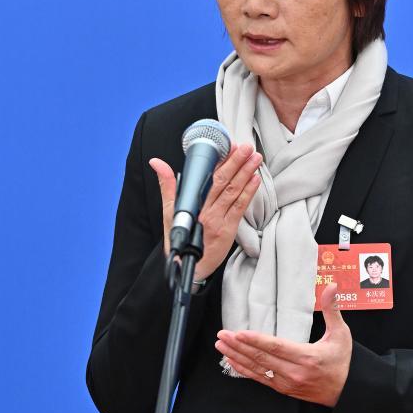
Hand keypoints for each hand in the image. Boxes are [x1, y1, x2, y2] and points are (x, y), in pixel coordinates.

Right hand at [149, 143, 262, 279]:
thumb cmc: (180, 237)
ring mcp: (218, 220)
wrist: (188, 266)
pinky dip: (248, 192)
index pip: (209, 178)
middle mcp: (206, 211)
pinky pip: (239, 207)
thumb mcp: (169, 211)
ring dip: (245, 173)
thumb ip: (167, 185)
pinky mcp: (228, 230)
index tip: (230, 147)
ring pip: (233, 192)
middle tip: (246, 147)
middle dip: (236, 162)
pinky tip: (255, 179)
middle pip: (223, 182)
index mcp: (193, 204)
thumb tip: (157, 163)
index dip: (221, 162)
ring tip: (255, 158)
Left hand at [214, 283, 352, 406]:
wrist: (345, 391)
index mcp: (307, 357)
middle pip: (261, 358)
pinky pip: (259, 379)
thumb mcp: (341, 334)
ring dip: (236, 357)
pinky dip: (243, 370)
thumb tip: (332, 287)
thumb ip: (333, 309)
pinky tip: (231, 361)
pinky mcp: (282, 389)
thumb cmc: (342, 361)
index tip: (239, 333)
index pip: (276, 347)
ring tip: (221, 345)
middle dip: (239, 346)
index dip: (256, 340)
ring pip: (257, 369)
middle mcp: (294, 372)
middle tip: (223, 335)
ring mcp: (287, 383)